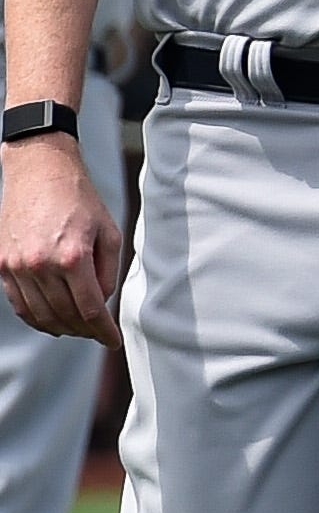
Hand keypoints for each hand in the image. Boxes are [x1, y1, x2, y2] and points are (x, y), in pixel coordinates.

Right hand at [0, 138, 123, 344]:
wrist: (40, 171)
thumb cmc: (80, 198)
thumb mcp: (109, 233)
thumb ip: (107, 272)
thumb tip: (101, 302)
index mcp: (72, 257)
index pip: (90, 309)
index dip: (104, 331)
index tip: (113, 341)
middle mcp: (40, 265)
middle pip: (65, 316)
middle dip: (85, 331)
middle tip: (98, 334)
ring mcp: (16, 267)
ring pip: (40, 315)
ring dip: (62, 328)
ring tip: (78, 329)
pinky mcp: (2, 264)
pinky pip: (19, 303)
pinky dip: (36, 317)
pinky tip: (52, 319)